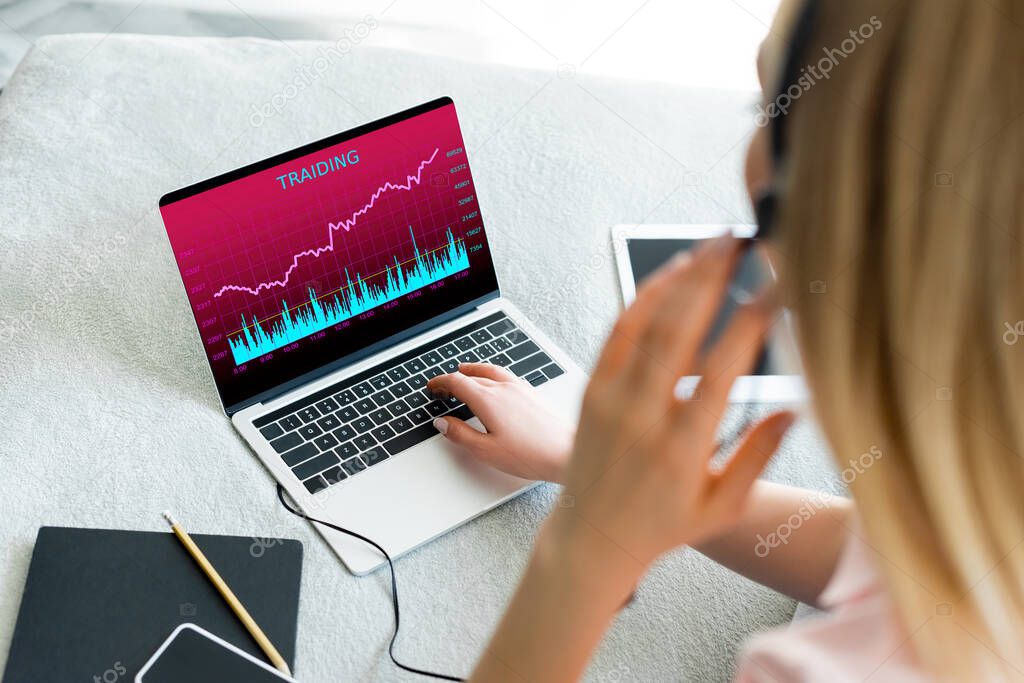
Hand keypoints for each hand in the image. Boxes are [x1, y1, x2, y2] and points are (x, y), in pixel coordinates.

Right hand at [426, 363, 574, 481]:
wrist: (568, 452)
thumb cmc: (532, 454)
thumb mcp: (486, 451)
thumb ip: (461, 435)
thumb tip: (442, 423)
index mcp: (488, 400)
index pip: (457, 382)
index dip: (440, 383)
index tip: (432, 387)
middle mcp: (504, 388)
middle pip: (472, 375)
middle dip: (454, 379)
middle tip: (443, 387)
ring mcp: (521, 388)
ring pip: (491, 370)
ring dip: (474, 370)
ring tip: (466, 372)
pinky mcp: (533, 393)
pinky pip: (506, 375)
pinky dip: (492, 374)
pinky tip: (496, 382)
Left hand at [549, 235, 794, 574]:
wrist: (593, 537)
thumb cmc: (662, 525)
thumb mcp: (723, 506)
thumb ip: (759, 457)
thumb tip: (796, 408)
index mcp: (684, 447)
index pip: (725, 370)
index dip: (752, 322)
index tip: (776, 289)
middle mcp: (644, 416)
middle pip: (680, 330)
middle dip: (713, 279)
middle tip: (741, 242)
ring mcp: (611, 398)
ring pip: (646, 322)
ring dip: (680, 278)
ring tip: (711, 246)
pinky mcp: (591, 389)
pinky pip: (617, 332)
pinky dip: (642, 297)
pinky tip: (670, 274)